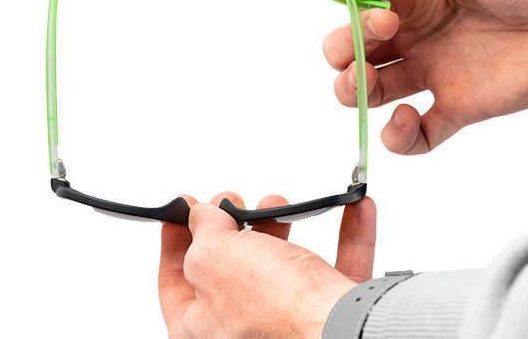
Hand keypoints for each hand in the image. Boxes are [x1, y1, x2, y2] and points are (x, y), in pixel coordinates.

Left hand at [158, 192, 375, 337]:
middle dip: (233, 227)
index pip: (174, 283)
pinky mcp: (331, 314)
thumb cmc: (275, 313)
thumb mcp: (214, 257)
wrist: (345, 332)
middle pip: (229, 270)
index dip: (175, 242)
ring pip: (283, 268)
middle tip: (233, 202)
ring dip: (283, 225)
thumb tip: (202, 217)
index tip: (181, 213)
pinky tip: (353, 210)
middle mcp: (242, 332)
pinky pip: (337, 266)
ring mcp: (288, 324)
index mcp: (199, 328)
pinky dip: (346, 236)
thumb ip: (203, 231)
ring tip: (281, 204)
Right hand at [323, 0, 527, 153]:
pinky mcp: (458, 107)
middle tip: (380, 44)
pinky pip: (415, 135)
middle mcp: (417, 34)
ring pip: (370, 94)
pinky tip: (406, 118)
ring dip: (353, 94)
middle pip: (351, 54)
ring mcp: (435, 73)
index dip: (352, 18)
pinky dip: (397, 137)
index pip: (353, 12)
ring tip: (369, 85)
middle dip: (344, 54)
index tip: (381, 15)